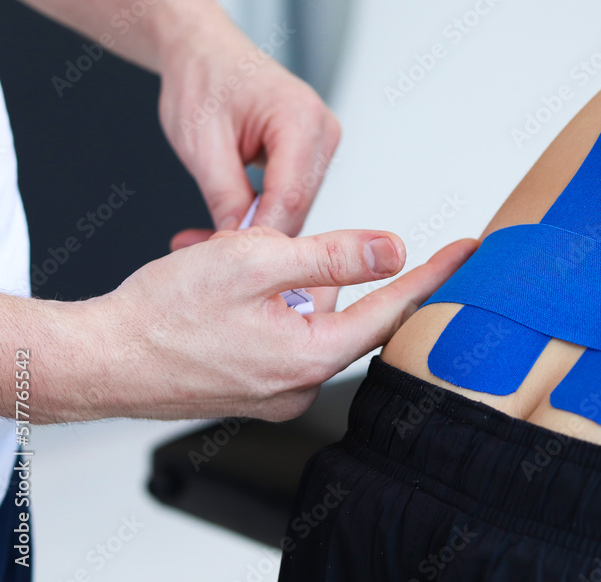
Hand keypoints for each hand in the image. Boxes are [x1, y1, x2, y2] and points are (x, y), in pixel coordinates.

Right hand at [75, 228, 476, 421]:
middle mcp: (300, 384)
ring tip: (218, 266)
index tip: (467, 253)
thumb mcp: (256, 260)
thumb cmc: (161, 314)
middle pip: (338, 306)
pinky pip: (276, 334)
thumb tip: (393, 249)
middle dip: (306, 267)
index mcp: (312, 356)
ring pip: (302, 314)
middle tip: (254, 247)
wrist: (96, 359)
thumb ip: (334, 255)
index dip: (433, 275)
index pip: (392, 309)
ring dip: (273, 282)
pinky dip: (257, 304)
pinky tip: (217, 292)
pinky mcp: (252, 388)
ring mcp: (274, 391)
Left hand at [158, 31, 339, 248]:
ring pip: (297, 206)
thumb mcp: (201, 143)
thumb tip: (238, 246)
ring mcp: (323, 142)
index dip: (262, 236)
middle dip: (258, 235)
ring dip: (260, 226)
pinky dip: (264, 211)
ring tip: (212, 236)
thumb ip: (225, 197)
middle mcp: (322, 129)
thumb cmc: (203, 78)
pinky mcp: (313, 153)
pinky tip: (234, 219)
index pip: (290, 196)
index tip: (230, 263)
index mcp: (299, 117)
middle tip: (211, 255)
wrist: (204, 51)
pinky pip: (294, 195)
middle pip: (299, 206)